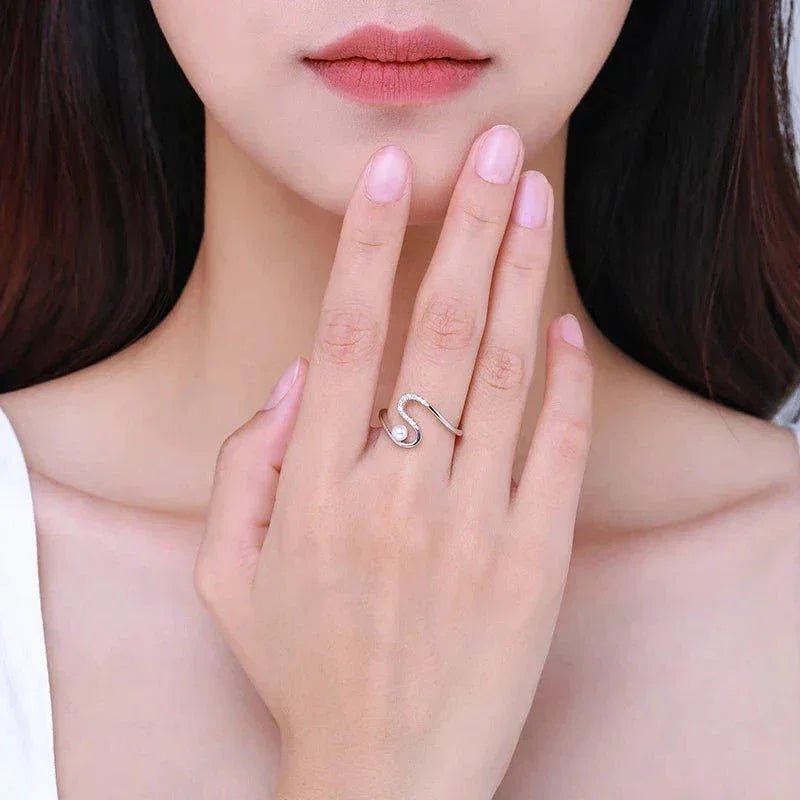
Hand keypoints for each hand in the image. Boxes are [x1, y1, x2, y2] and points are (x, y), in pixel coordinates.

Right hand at [195, 123, 593, 799]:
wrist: (384, 778)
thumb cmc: (302, 672)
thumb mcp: (226, 576)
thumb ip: (242, 466)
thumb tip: (294, 374)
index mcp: (314, 491)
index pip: (346, 335)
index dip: (371, 245)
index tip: (394, 176)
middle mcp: (394, 494)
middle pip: (438, 331)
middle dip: (468, 228)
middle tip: (495, 153)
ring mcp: (473, 527)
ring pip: (503, 374)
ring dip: (523, 277)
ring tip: (537, 204)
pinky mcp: (534, 564)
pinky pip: (556, 450)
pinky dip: (565, 381)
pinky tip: (563, 328)